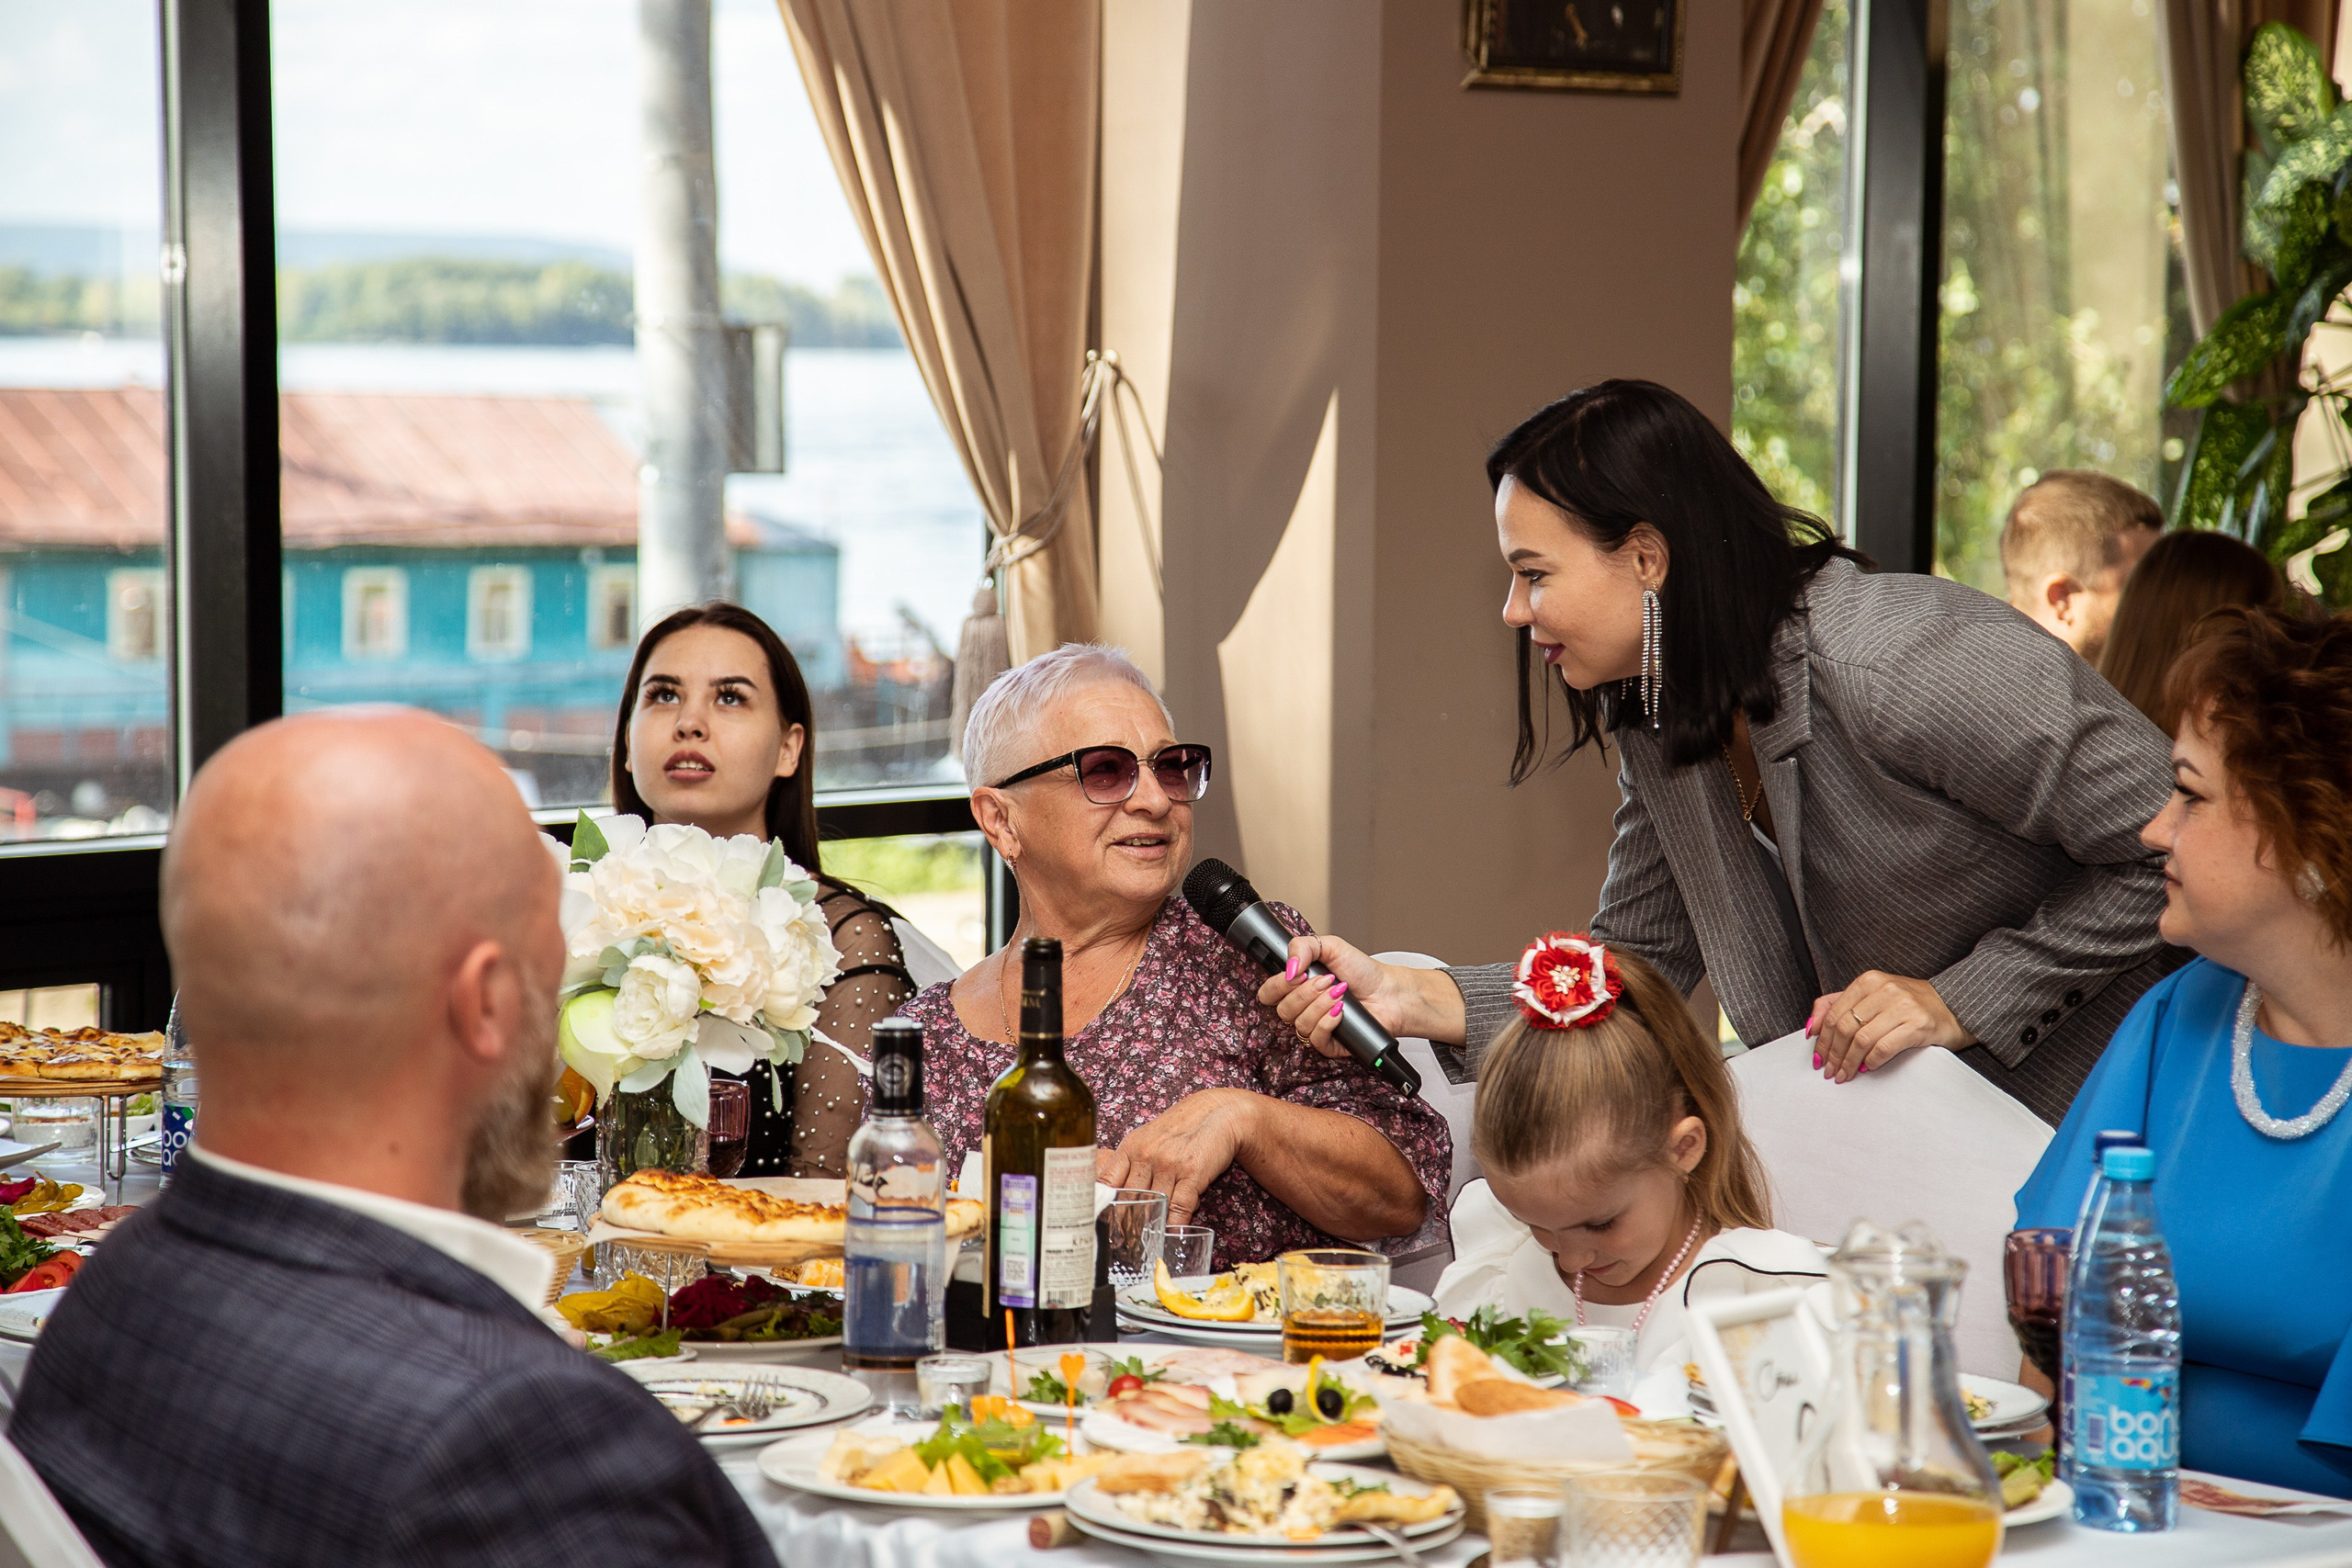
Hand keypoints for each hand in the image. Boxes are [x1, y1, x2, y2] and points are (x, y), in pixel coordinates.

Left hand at [1094, 1089, 1260, 1226]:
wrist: (1215, 1116)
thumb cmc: (1177, 1132)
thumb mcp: (1145, 1140)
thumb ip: (1128, 1164)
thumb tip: (1108, 1192)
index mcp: (1130, 1147)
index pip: (1107, 1182)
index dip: (1103, 1206)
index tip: (1102, 1224)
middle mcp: (1146, 1154)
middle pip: (1130, 1199)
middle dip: (1127, 1223)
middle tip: (1125, 1242)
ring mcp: (1168, 1164)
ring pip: (1155, 1206)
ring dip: (1153, 1225)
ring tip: (1149, 1240)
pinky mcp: (1191, 1173)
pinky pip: (1179, 1208)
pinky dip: (1174, 1225)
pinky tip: (1171, 1233)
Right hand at [1255, 934, 1409, 1058]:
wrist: (1389, 992)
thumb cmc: (1363, 971)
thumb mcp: (1331, 946)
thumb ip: (1302, 946)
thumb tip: (1288, 968)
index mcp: (1297, 986)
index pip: (1268, 993)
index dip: (1280, 985)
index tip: (1300, 974)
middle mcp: (1303, 1008)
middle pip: (1282, 1010)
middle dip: (1306, 993)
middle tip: (1328, 981)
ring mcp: (1315, 1026)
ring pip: (1299, 1024)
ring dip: (1320, 1006)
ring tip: (1340, 994)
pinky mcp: (1330, 1044)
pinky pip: (1315, 1039)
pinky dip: (1328, 1023)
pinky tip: (1341, 1013)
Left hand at [1807, 971, 1972, 1082]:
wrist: (1954, 1007)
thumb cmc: (1910, 1004)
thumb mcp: (1874, 996)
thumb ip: (1839, 1004)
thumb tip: (1812, 1027)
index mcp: (1869, 981)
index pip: (1834, 1013)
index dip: (1822, 1039)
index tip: (1818, 1057)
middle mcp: (1885, 990)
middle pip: (1845, 1027)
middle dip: (1833, 1054)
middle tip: (1829, 1071)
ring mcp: (1903, 1007)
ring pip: (1862, 1039)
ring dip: (1849, 1062)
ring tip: (1844, 1074)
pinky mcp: (1919, 1025)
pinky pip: (1885, 1048)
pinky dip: (1872, 1061)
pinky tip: (1868, 1068)